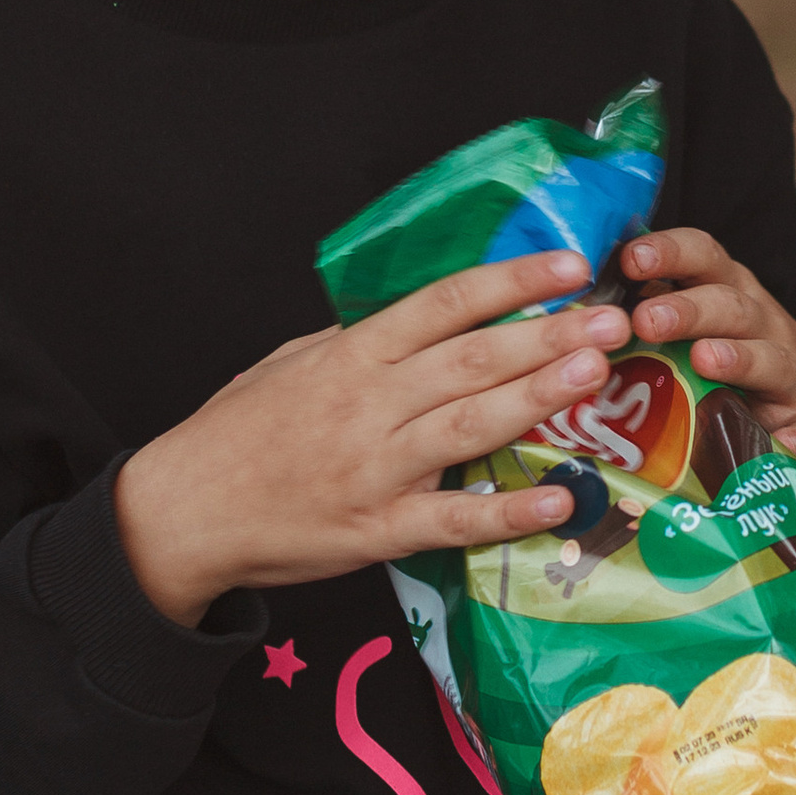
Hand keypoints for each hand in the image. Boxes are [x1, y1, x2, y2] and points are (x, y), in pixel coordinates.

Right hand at [113, 251, 626, 628]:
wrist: (184, 511)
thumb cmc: (237, 433)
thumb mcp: (290, 363)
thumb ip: (360, 342)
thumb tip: (424, 317)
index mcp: (350, 356)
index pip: (443, 304)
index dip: (510, 281)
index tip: (568, 265)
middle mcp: (368, 405)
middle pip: (470, 359)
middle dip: (546, 336)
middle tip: (611, 319)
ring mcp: (375, 469)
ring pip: (468, 426)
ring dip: (537, 399)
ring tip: (594, 375)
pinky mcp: (376, 530)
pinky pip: (451, 519)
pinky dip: (505, 512)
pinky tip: (557, 501)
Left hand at [620, 230, 795, 476]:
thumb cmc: (730, 367)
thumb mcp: (698, 330)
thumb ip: (650, 320)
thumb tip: (574, 319)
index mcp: (728, 294)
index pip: (703, 257)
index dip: (669, 252)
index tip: (630, 258)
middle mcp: (763, 326)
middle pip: (730, 306)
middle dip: (688, 309)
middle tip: (645, 321)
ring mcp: (791, 375)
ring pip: (769, 358)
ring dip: (737, 357)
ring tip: (704, 360)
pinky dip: (795, 440)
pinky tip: (783, 446)